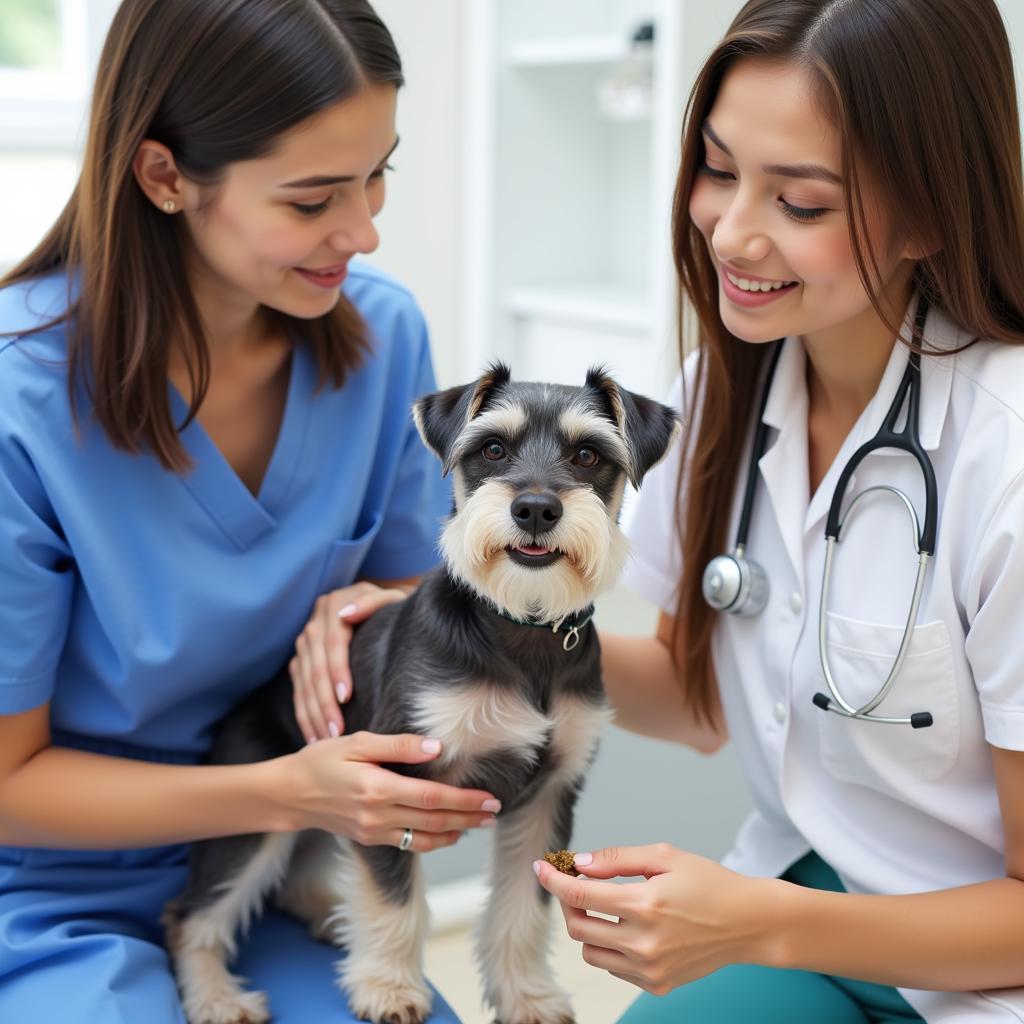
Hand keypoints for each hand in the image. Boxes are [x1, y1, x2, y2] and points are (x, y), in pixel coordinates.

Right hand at [286, 730, 501, 851]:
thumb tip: (436, 747)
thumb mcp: (357, 742)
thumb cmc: (322, 760)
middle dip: (469, 817)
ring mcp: (374, 832)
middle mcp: (377, 816)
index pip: (431, 798)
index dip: (464, 800)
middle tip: (496, 812)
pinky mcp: (370, 840)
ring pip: (424, 838)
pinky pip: (409, 845)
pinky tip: (450, 833)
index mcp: (377, 789)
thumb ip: (398, 745)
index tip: (490, 798)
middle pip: (434, 821)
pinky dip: (433, 841)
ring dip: (456, 832)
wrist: (289, 794)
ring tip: (480, 824)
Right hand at [290, 581, 408, 742]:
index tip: (346, 697)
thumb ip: (372, 603)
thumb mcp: (389, 598)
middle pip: (315, 667)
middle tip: (336, 730)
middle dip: (325, 701)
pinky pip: (298, 690)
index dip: (337, 669)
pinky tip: (313, 735)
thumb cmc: (392, 607)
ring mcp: (304, 642)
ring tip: (326, 738)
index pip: (332, 642)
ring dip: (313, 713)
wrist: (378, 606)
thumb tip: (346, 616)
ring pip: (304, 683)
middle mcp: (314, 623)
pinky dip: (305, 714)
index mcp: (334, 605)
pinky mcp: (300, 659)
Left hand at [533, 843, 779, 993]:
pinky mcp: (655, 985)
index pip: (580, 894)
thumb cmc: (709, 883)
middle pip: (578, 926)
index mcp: (645, 903)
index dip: (553, 879)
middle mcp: (644, 942)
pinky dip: (610, 946)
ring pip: (590, 950)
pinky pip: (613, 967)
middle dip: (569, 901)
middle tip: (579, 882)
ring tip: (607, 906)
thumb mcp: (665, 856)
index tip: (540, 866)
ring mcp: (650, 969)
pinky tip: (629, 928)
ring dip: (587, 926)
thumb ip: (618, 858)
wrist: (748, 924)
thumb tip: (580, 863)